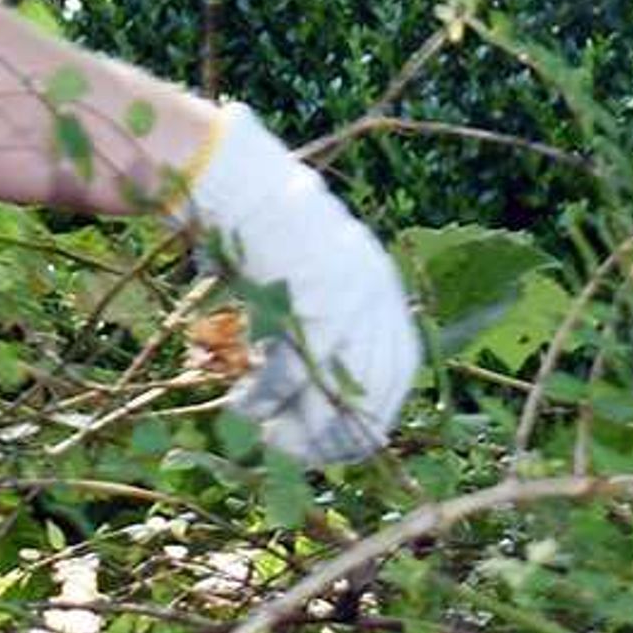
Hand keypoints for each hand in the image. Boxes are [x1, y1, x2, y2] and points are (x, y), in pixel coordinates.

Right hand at [178, 104, 419, 462]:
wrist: (235, 182)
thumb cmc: (266, 227)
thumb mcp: (318, 267)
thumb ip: (331, 318)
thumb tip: (321, 387)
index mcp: (382, 288)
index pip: (397, 372)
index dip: (371, 416)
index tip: (339, 442)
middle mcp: (371, 299)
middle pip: (370, 395)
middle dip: (335, 436)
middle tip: (295, 450)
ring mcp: (337, 305)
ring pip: (328, 398)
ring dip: (295, 429)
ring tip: (263, 434)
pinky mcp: (296, 310)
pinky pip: (284, 379)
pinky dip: (261, 401)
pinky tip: (239, 403)